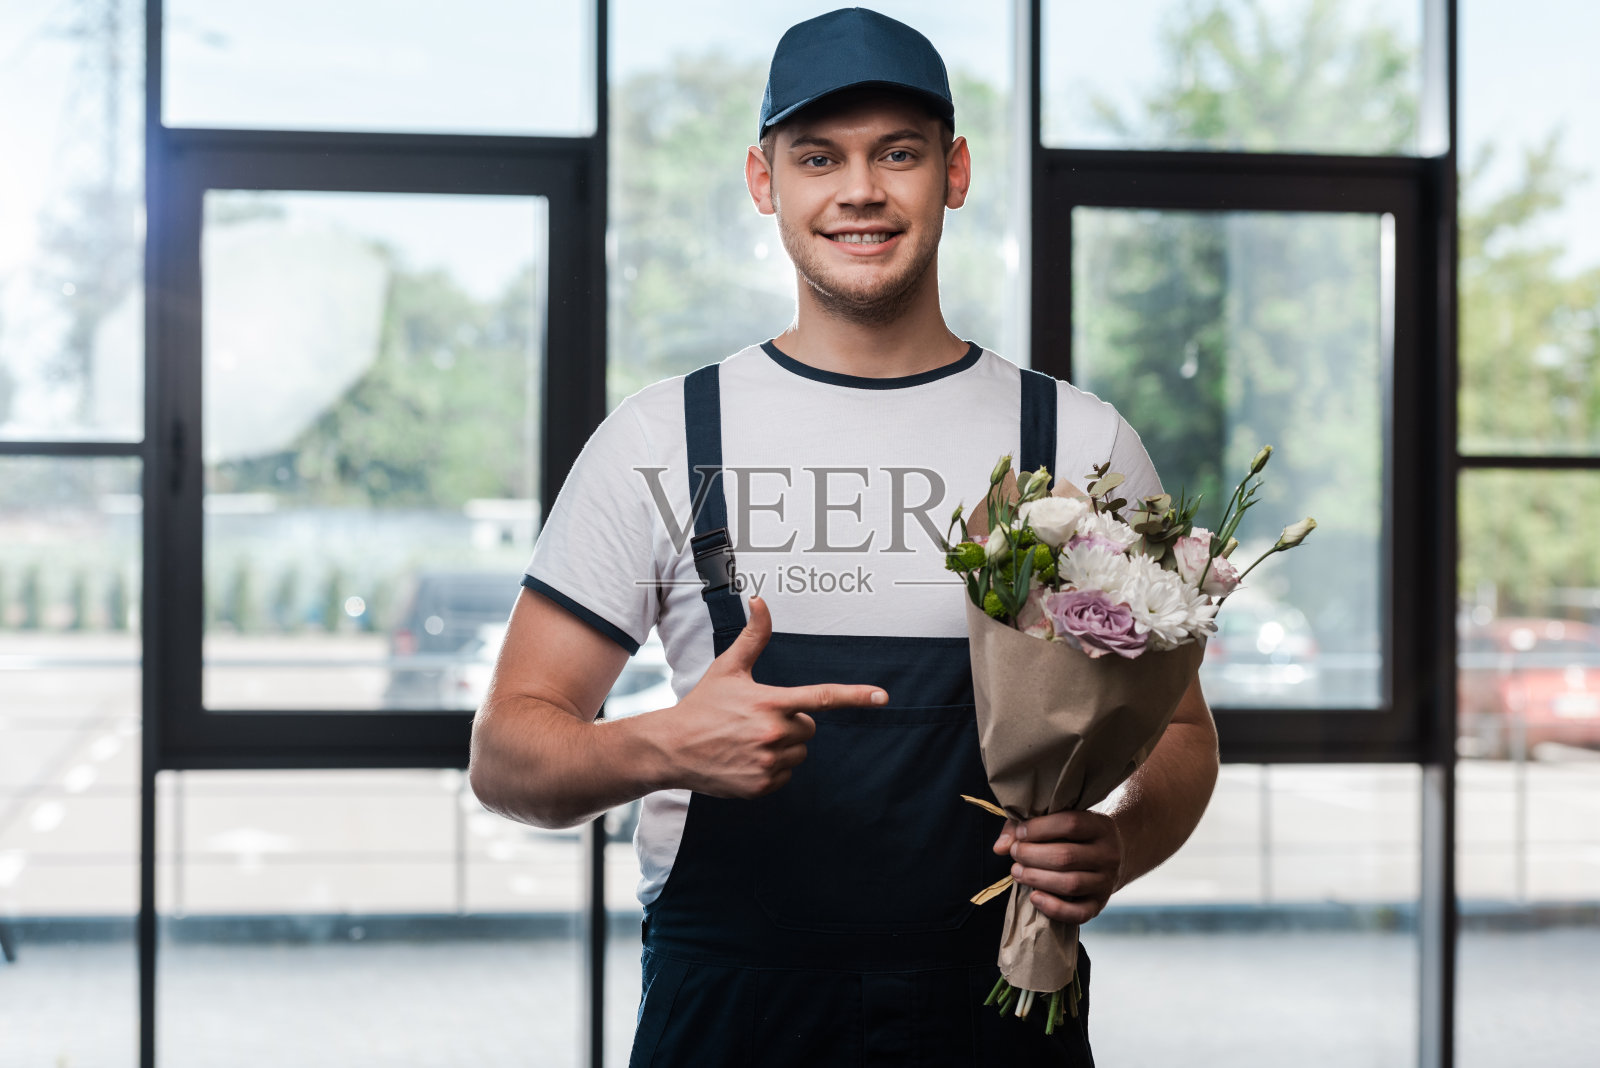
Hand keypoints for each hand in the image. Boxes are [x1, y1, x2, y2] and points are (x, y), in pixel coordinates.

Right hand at [661, 596, 887, 798]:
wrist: (671, 748)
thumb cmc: (703, 704)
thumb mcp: (728, 668)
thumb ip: (753, 636)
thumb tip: (760, 600)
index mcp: (769, 702)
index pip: (821, 697)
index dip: (855, 696)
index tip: (882, 697)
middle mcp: (772, 733)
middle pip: (809, 728)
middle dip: (792, 723)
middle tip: (758, 720)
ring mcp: (767, 762)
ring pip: (799, 753)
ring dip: (783, 747)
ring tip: (749, 740)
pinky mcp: (761, 785)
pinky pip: (786, 776)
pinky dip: (772, 769)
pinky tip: (746, 759)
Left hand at [992, 811, 1123, 923]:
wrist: (1110, 857)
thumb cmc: (1074, 836)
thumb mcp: (1058, 822)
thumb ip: (1025, 828)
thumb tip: (1000, 847)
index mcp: (1100, 827)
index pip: (1070, 824)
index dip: (1039, 828)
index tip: (1020, 832)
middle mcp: (1108, 855)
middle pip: (1066, 856)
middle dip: (1032, 855)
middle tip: (1015, 853)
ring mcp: (1106, 882)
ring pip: (1070, 884)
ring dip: (1036, 879)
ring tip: (1017, 872)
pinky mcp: (1099, 905)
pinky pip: (1078, 914)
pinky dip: (1053, 908)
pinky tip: (1034, 897)